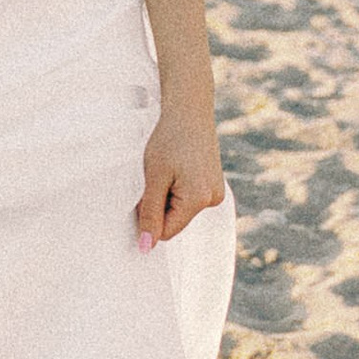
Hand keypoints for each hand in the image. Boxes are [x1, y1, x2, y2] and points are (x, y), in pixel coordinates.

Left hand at [136, 101, 223, 251]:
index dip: (148, 217)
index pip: (167, 231)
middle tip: (155, 176)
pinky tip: (176, 167)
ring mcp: (216, 192)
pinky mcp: (214, 184)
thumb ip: (150, 214)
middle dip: (160, 204)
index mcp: (200, 199)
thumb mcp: (153, 178)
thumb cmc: (169, 139)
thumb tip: (146, 248)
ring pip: (181, 209)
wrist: (189, 110)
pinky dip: (177, 188)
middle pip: (175, 221)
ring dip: (167, 195)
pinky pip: (189, 198)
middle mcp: (214, 199)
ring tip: (167, 169)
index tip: (142, 193)